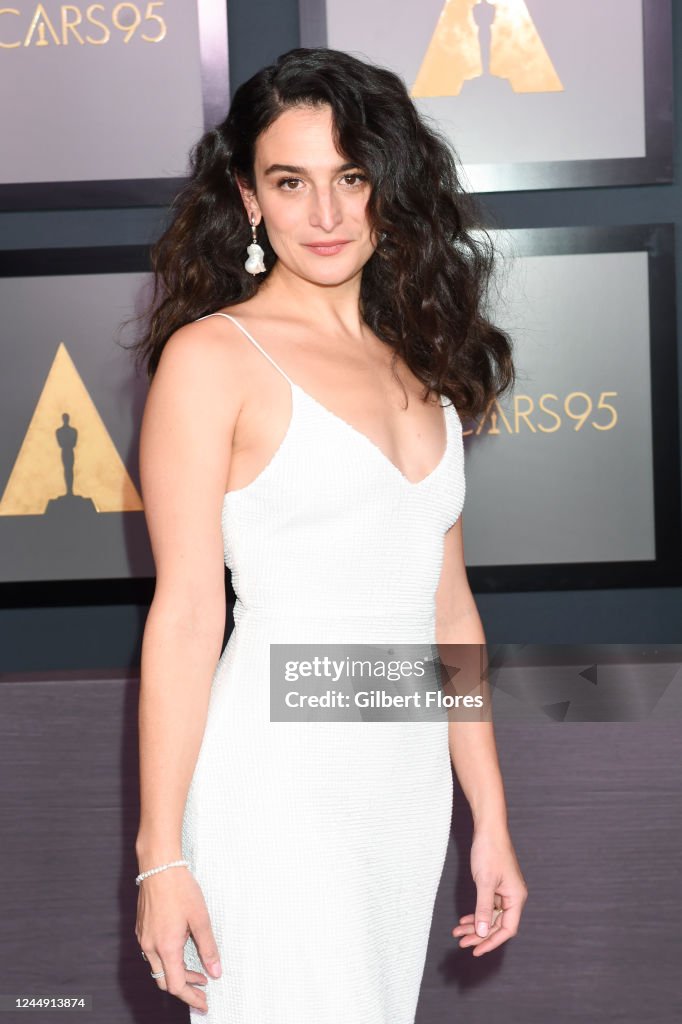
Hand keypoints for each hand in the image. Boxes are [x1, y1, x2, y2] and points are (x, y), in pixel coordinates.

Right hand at [135, 866, 221, 1013]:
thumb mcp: (200, 918)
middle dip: (185, 988)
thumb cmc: (180, 889)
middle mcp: (151, 946)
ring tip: (197, 971)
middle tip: (202, 990)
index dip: (191, 997)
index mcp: (166, 947)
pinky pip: (153, 953)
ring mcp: (144, 938)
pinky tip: (182, 949)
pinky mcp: (142, 929)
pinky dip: (168, 959)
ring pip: (158, 967)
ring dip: (177, 973)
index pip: (176, 986)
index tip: (203, 1003)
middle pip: (165, 981)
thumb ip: (208, 947)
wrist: (159, 866)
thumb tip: (215, 972)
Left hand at [452, 827, 527, 955]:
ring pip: (491, 916)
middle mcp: (513, 897)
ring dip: (475, 925)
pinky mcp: (497, 886)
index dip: (491, 942)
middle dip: (479, 934)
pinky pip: (488, 906)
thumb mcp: (485, 882)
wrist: (488, 828)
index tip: (476, 950)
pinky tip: (464, 919)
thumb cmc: (490, 851)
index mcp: (516, 898)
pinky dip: (476, 913)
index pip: (506, 929)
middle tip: (461, 942)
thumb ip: (484, 908)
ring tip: (458, 932)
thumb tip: (482, 932)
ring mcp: (505, 892)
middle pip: (497, 925)